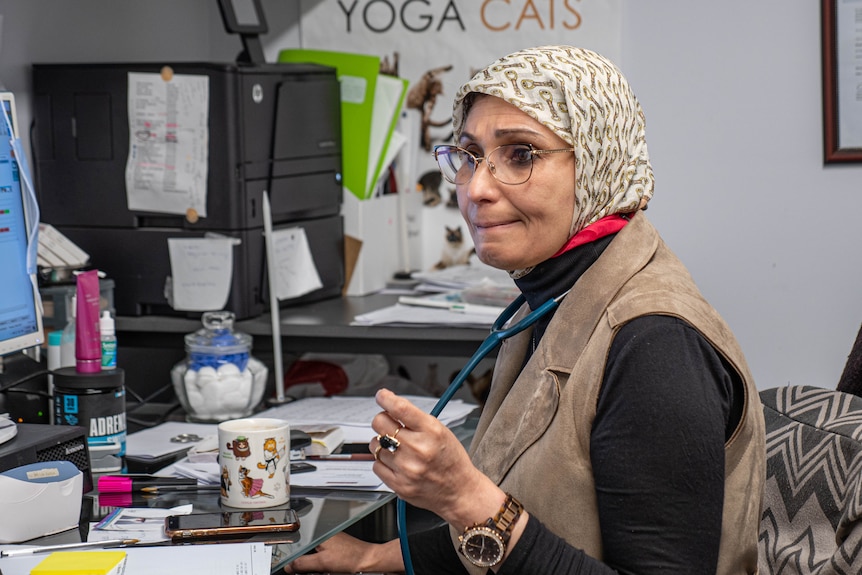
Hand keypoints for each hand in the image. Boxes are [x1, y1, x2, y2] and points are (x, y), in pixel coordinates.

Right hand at [283, 532, 401, 573]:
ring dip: (308, 558)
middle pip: (303, 545)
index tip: (285, 562)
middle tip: (297, 567)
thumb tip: (289, 566)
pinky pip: (319, 553)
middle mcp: (324, 534)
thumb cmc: (351, 558)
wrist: (368, 561)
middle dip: (299, 556)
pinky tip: (322, 566)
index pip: (297, 539)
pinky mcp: (335, 547)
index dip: (289, 552)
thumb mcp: (322, 563)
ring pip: (311, 550)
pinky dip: (317, 560)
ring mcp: (329, 540)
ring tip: (313, 566)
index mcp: (319, 533)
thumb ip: (303, 564)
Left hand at [370, 389, 504, 527]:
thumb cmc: (451, 460)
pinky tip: (397, 462)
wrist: (459, 491)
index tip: (381, 396)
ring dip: (382, 443)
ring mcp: (407, 469)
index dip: (385, 398)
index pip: (400, 408)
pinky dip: (383, 461)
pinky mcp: (399, 485)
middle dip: (382, 420)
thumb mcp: (441, 431)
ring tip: (398, 448)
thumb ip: (416, 419)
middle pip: (380, 423)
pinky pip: (376, 464)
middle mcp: (418, 449)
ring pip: (375, 444)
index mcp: (431, 432)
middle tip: (390, 425)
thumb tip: (391, 406)